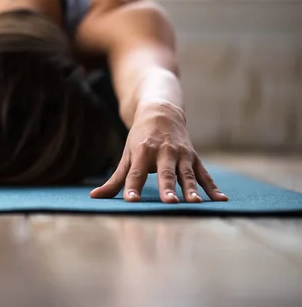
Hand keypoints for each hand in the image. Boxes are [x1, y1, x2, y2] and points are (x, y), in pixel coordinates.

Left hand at [90, 102, 227, 202]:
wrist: (161, 112)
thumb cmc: (140, 139)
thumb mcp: (127, 156)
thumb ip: (115, 179)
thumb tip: (94, 197)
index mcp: (142, 152)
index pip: (136, 173)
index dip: (133, 187)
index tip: (131, 201)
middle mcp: (163, 153)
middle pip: (165, 173)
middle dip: (167, 188)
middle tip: (169, 203)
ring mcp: (181, 155)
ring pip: (187, 174)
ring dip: (192, 189)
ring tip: (195, 203)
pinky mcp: (194, 158)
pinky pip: (205, 174)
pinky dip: (213, 187)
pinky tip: (221, 200)